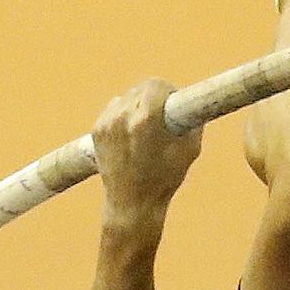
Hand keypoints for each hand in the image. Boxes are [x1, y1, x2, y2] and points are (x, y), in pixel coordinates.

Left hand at [91, 79, 202, 210]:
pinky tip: (131, 133)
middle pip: (143, 88)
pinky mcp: (97, 129)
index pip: (158, 85)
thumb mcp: (190, 148)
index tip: (174, 100)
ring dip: (139, 104)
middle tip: (163, 116)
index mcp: (147, 119)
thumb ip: (192, 120)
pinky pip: (114, 108)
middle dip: (155, 98)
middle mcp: (124, 116)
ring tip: (146, 128)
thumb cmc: (165, 178)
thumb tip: (191, 102)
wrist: (132, 203)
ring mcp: (107, 122)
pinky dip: (125, 114)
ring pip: (128, 96)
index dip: (169, 91)